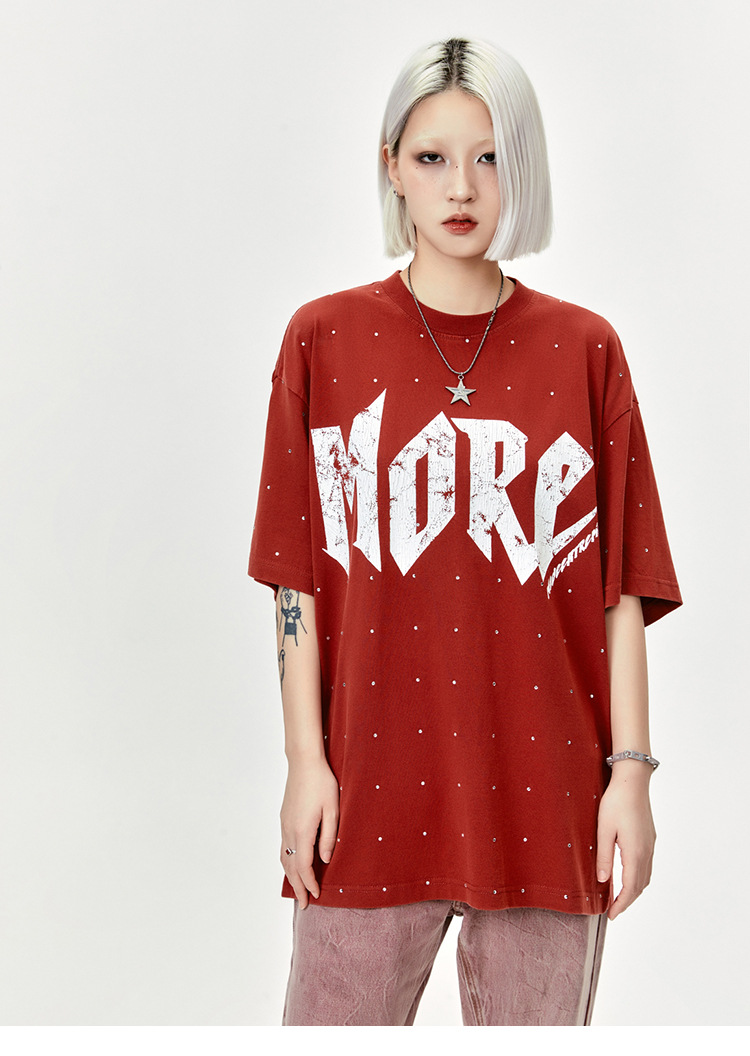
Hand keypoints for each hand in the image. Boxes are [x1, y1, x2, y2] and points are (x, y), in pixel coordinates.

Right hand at [280, 755, 339, 908]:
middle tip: (304, 904)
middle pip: (290, 867)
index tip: (316, 895)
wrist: (304, 763)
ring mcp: (284, 825)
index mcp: (302, 830)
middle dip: (298, 886)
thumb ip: (328, 837)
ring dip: (290, 876)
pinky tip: (292, 865)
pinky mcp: (284, 819)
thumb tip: (325, 860)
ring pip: (284, 858)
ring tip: (297, 890)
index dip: (309, 883)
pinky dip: (287, 862)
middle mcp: (289, 831)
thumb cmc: (322, 783)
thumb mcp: (333, 810)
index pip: (303, 866)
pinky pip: (283, 847)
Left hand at [596, 768, 655, 920]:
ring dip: (634, 889)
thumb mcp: (603, 829)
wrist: (633, 781)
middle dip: (628, 900)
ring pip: (646, 876)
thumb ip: (604, 856)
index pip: (630, 888)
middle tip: (613, 910)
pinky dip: (639, 877)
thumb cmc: (615, 802)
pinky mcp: (650, 837)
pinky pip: (647, 865)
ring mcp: (650, 844)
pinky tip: (628, 874)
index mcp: (635, 852)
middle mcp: (647, 851)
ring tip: (619, 896)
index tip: (611, 915)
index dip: (621, 904)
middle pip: (640, 885)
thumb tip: (603, 881)